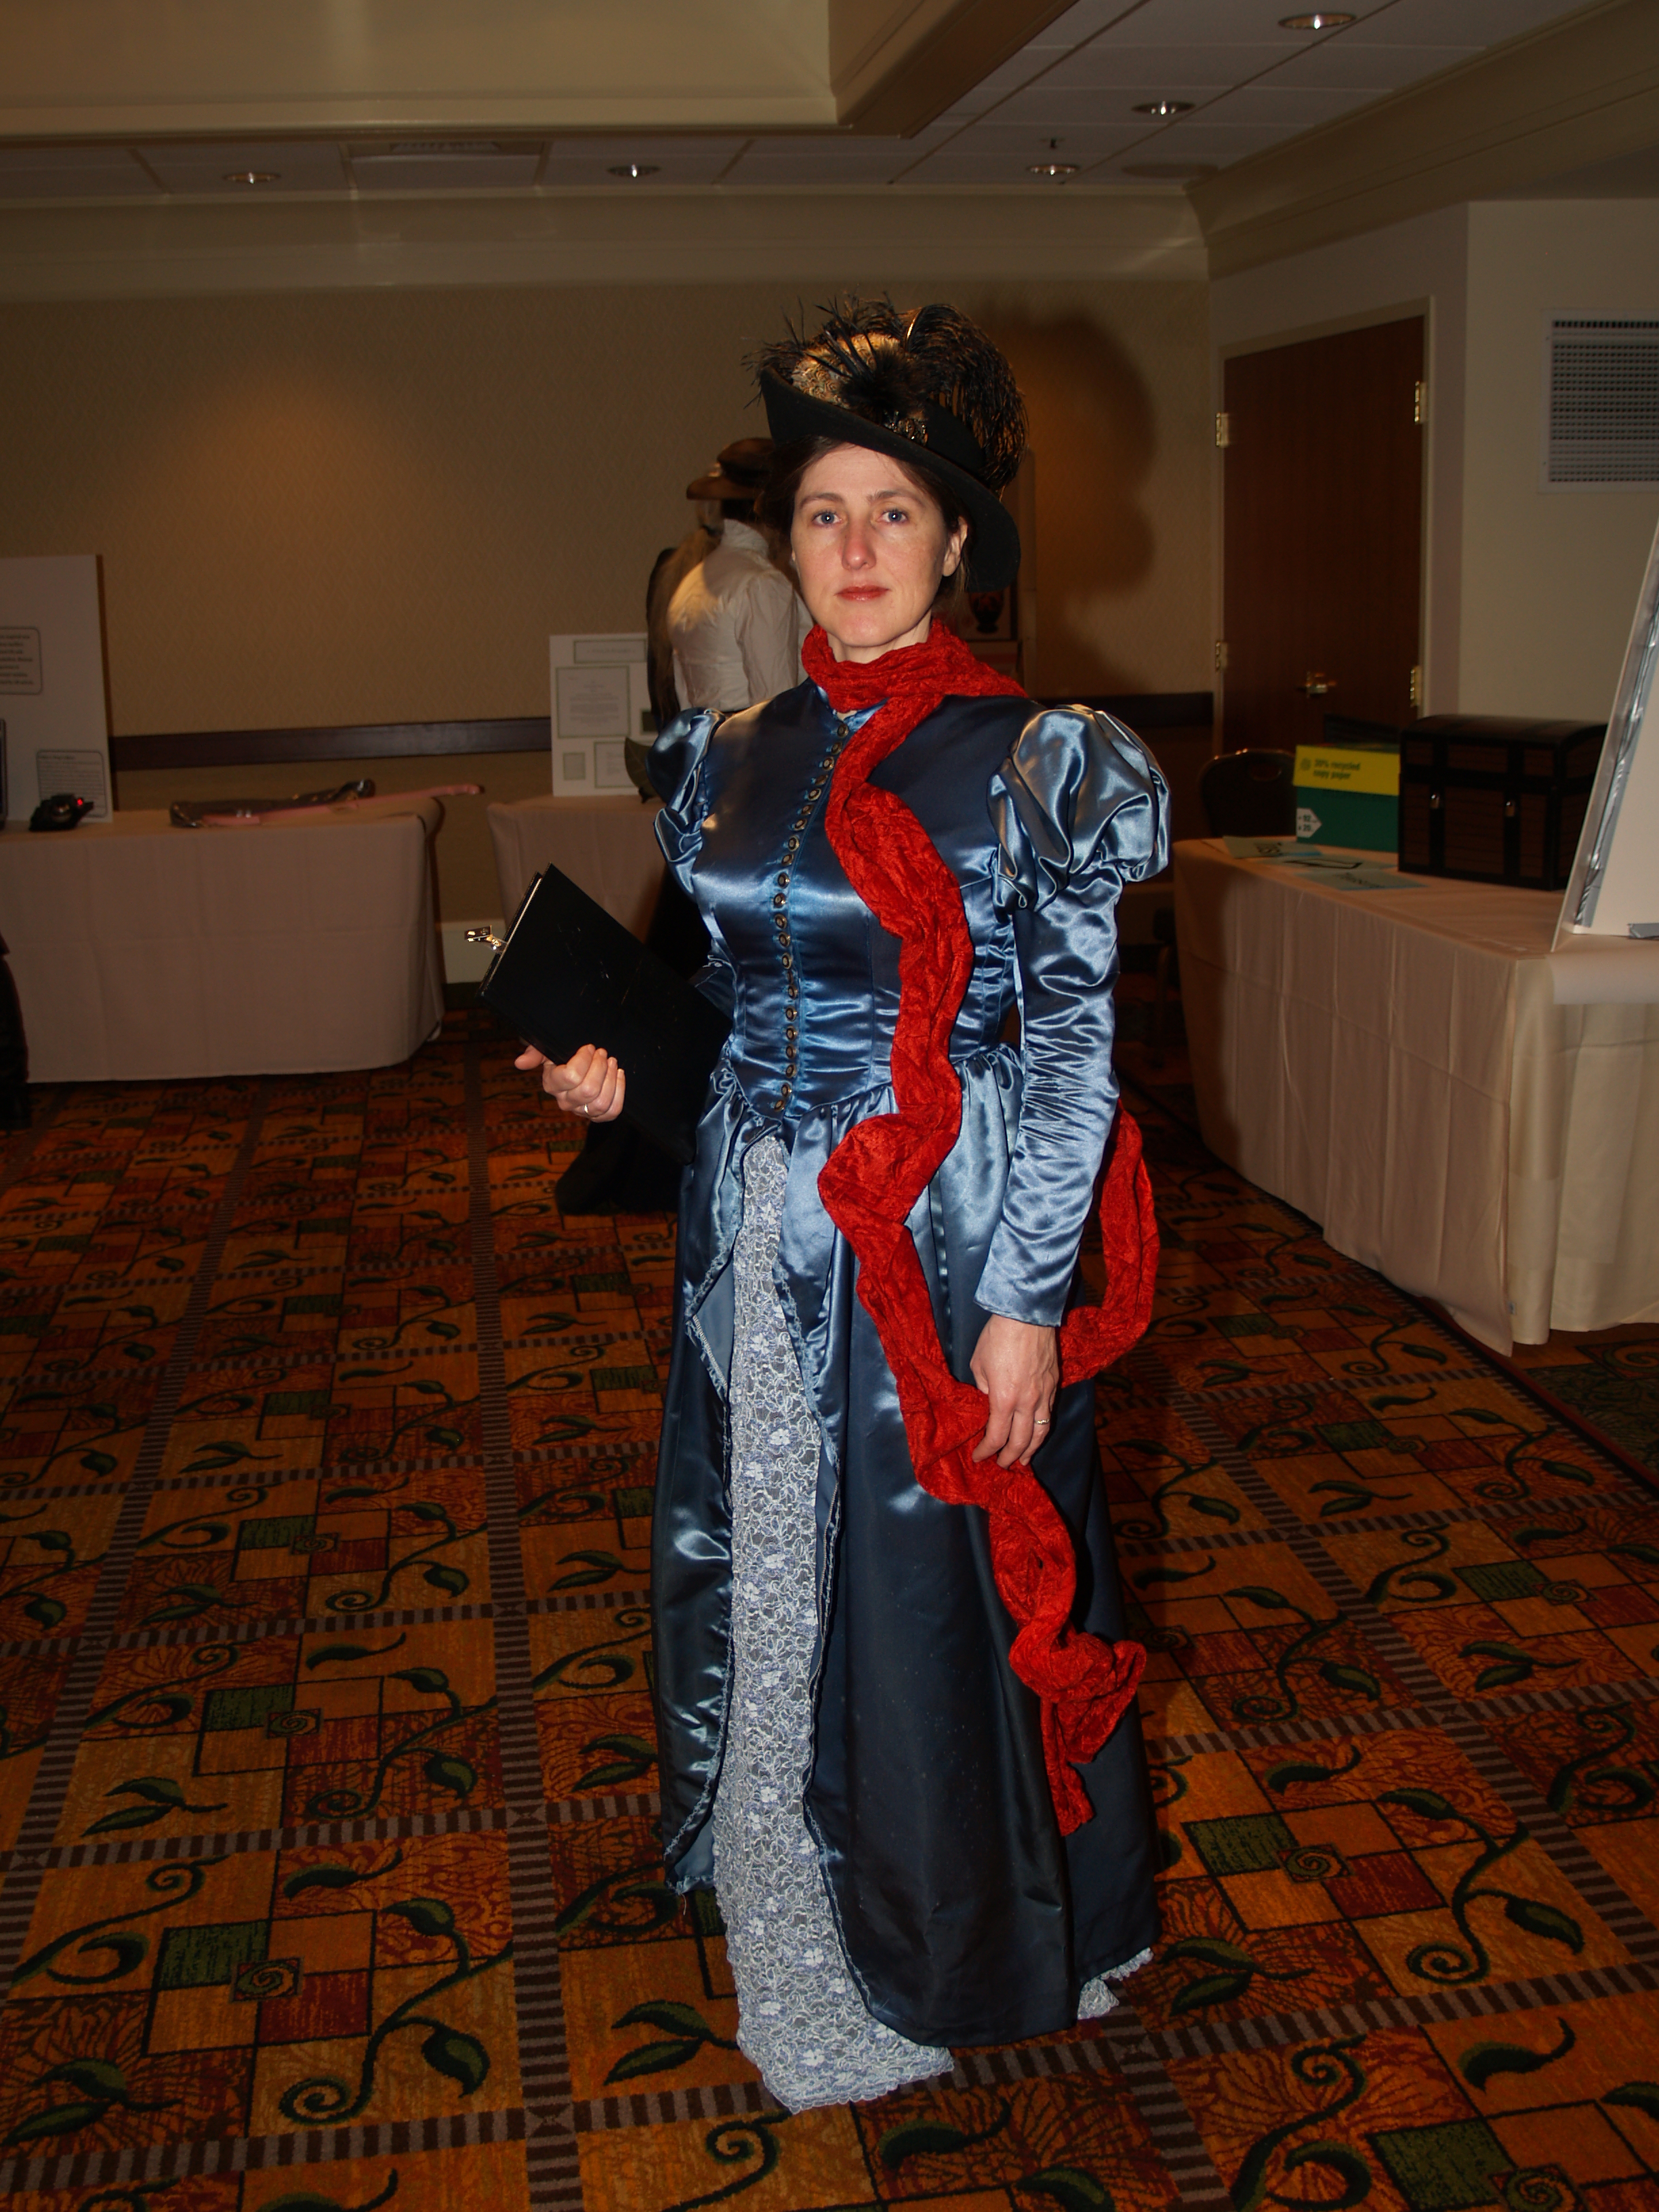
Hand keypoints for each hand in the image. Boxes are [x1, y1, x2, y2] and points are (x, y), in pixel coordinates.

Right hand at [514, 1041, 625, 1122]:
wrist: (576, 1064)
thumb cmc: (561, 1055)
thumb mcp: (546, 1049)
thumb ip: (535, 1053)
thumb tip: (520, 1062)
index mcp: (552, 1084)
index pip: (571, 1077)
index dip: (584, 1060)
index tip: (589, 1048)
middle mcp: (565, 1101)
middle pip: (589, 1090)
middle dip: (600, 1067)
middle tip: (602, 1053)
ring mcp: (581, 1110)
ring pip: (601, 1102)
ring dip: (611, 1079)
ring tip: (612, 1062)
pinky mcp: (597, 1115)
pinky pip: (612, 1111)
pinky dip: (619, 1092)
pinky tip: (618, 1075)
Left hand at [969, 1314, 1059, 1467]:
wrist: (1027, 1314)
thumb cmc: (998, 1336)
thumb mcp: (978, 1364)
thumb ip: (983, 1388)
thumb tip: (989, 1400)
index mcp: (1004, 1399)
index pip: (996, 1437)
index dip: (987, 1451)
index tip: (979, 1456)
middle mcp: (1027, 1402)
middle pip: (1021, 1442)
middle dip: (1009, 1457)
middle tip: (1001, 1465)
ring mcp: (1044, 1394)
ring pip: (1041, 1432)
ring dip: (1031, 1450)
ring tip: (1024, 1460)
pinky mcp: (1055, 1384)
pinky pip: (1049, 1414)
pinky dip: (1042, 1429)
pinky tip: (1037, 1432)